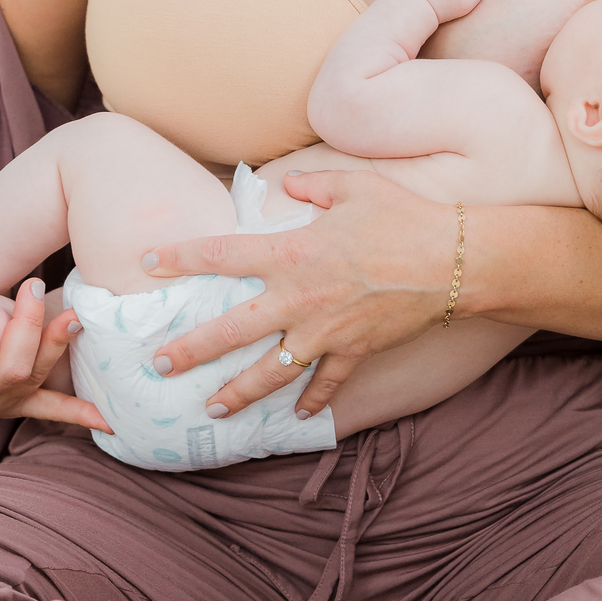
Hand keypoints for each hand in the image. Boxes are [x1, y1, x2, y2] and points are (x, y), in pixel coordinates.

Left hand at [141, 170, 455, 418]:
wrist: (452, 262)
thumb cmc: (403, 216)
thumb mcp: (352, 186)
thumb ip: (311, 186)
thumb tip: (286, 187)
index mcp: (289, 253)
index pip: (220, 255)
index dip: (180, 258)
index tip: (148, 264)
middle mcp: (297, 299)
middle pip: (230, 331)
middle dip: (189, 350)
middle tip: (158, 365)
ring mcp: (325, 332)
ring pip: (270, 372)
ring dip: (237, 392)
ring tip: (211, 408)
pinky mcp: (355, 352)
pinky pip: (326, 383)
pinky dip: (313, 400)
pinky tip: (299, 414)